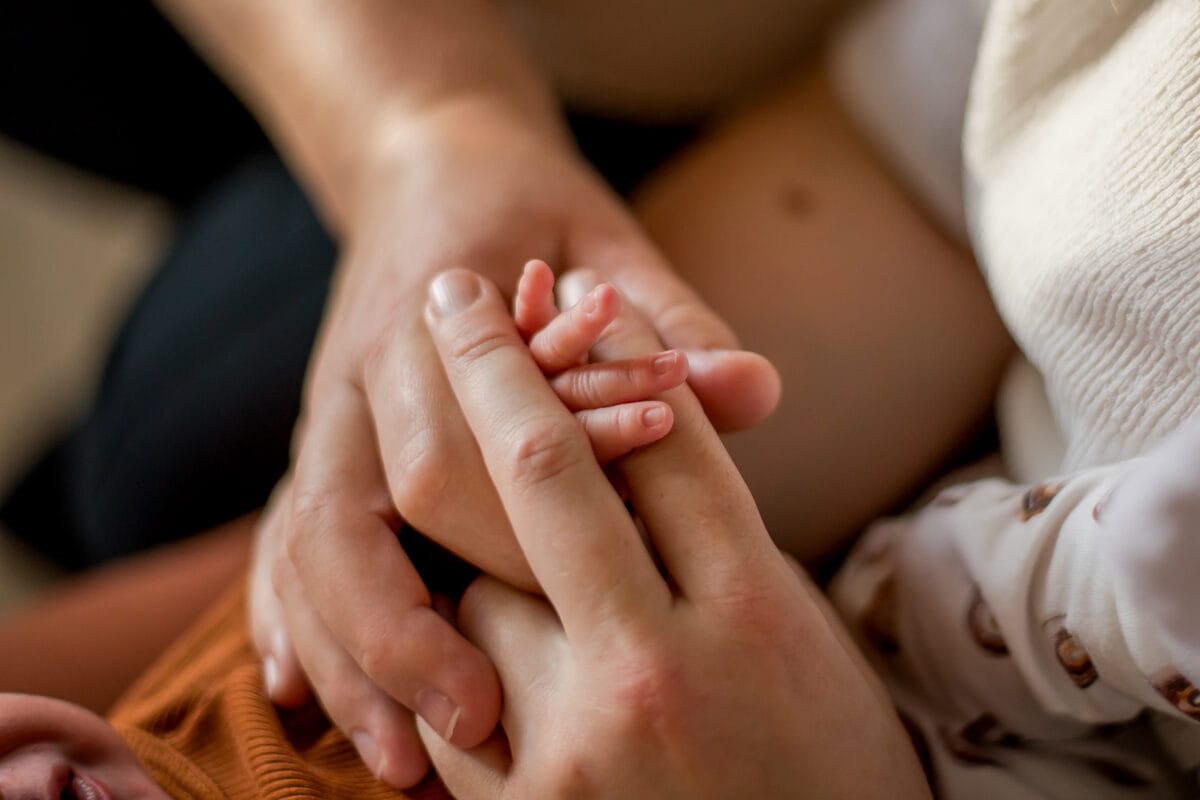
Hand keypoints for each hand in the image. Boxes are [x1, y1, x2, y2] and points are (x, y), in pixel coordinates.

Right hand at [253, 112, 766, 778]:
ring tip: (399, 760)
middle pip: (352, 518)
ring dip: (343, 652)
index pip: (444, 460)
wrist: (426, 156)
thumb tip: (756, 394)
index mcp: (423, 321)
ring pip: (302, 546)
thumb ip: (670, 319)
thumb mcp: (605, 238)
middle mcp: (355, 377)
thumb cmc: (526, 204)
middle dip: (402, 630)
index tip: (547, 632)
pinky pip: (280, 539)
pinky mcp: (321, 441)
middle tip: (477, 733)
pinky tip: (294, 692)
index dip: (494, 549)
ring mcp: (326, 414)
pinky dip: (284, 615)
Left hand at [416, 268, 929, 798]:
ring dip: (469, 531)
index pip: (667, 438)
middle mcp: (663, 669)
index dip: (615, 349)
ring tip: (478, 487)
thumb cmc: (824, 770)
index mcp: (754, 613)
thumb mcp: (797, 643)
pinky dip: (446, 650)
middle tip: (454, 292)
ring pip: (470, 581)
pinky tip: (468, 627)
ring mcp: (580, 748)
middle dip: (490, 363)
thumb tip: (677, 401)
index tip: (574, 290)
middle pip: (545, 470)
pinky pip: (445, 697)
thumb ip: (724, 536)